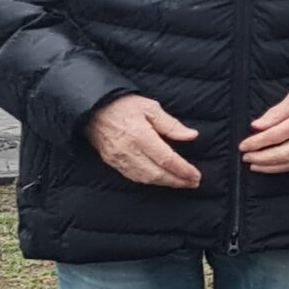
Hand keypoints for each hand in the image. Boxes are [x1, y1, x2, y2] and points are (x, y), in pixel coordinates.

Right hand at [86, 95, 200, 187]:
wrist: (92, 107)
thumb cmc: (123, 105)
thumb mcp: (151, 108)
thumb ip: (171, 125)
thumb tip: (192, 135)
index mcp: (140, 136)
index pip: (167, 159)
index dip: (183, 170)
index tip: (196, 175)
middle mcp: (129, 150)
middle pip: (157, 174)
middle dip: (177, 181)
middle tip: (193, 183)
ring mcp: (118, 158)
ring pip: (145, 178)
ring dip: (165, 183)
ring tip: (181, 183)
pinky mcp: (111, 161)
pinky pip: (132, 176)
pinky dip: (149, 181)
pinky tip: (160, 180)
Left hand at [240, 90, 288, 173]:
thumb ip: (276, 113)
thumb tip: (257, 126)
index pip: (276, 135)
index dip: (257, 142)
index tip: (243, 146)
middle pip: (283, 152)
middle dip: (261, 157)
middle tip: (246, 157)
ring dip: (270, 166)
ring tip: (255, 165)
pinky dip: (284, 168)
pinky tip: (272, 167)